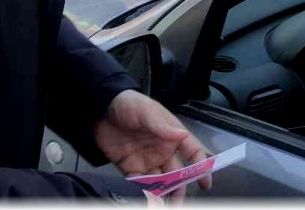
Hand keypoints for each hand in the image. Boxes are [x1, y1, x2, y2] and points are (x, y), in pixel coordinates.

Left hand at [96, 90, 210, 200]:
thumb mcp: (146, 111)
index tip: (205, 182)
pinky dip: (142, 191)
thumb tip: (183, 135)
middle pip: (176, 173)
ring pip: (159, 181)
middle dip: (179, 188)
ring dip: (162, 193)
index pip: (192, 151)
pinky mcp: (130, 167)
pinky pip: (139, 183)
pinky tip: (142, 196)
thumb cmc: (128, 104)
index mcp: (172, 135)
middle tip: (178, 203)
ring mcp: (147, 160)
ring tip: (161, 204)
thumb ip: (162, 125)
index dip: (201, 166)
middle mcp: (163, 150)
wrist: (99, 109)